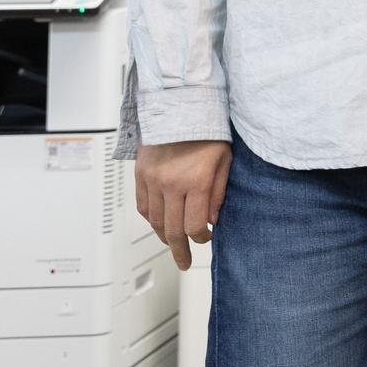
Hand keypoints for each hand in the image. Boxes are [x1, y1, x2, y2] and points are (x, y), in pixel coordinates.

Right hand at [134, 139, 230, 270]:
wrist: (181, 104)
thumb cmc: (208, 128)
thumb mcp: (225, 159)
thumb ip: (219, 192)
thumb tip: (212, 220)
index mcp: (196, 181)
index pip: (194, 225)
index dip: (201, 237)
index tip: (206, 237)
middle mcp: (171, 184)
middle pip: (172, 229)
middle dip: (180, 249)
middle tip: (184, 262)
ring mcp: (153, 180)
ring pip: (155, 221)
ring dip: (164, 237)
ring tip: (173, 246)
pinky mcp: (141, 174)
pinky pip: (143, 206)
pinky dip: (151, 219)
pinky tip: (159, 225)